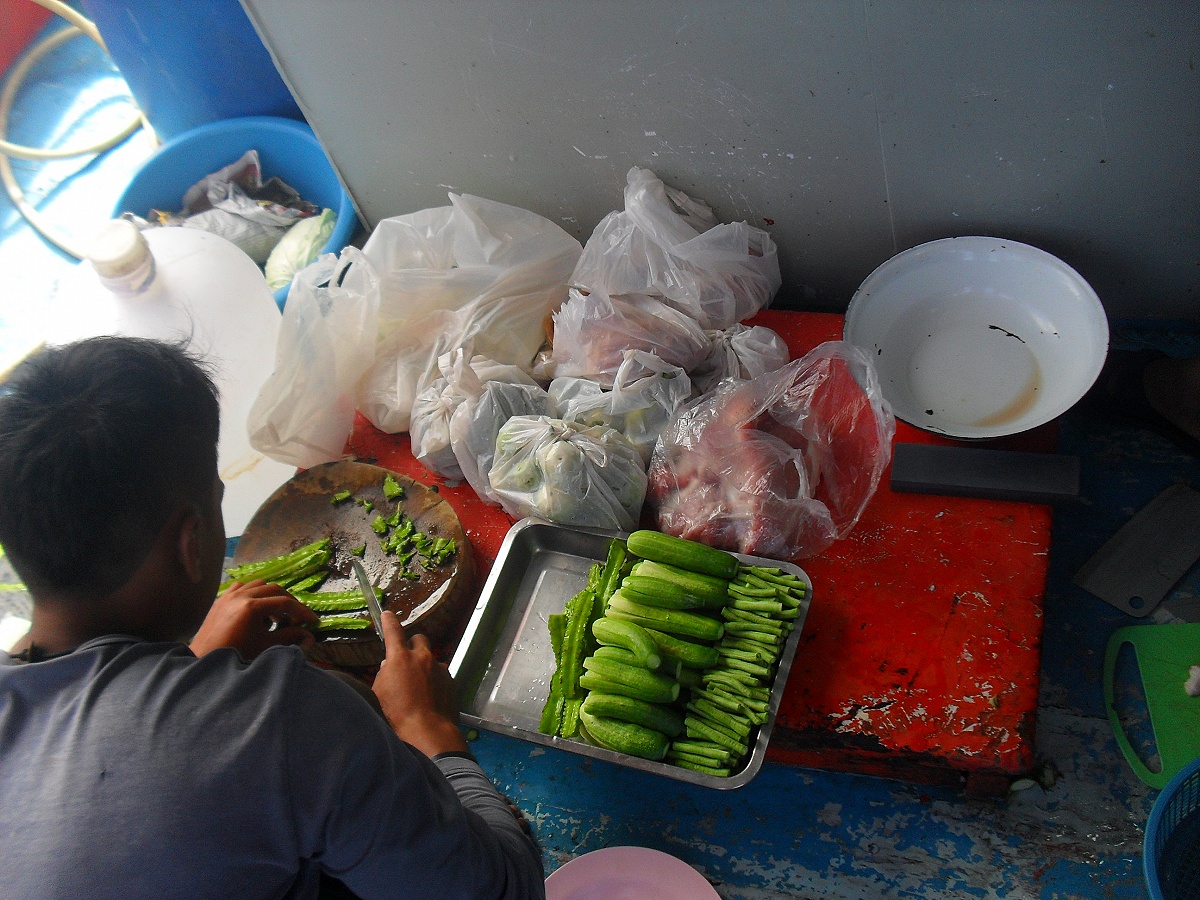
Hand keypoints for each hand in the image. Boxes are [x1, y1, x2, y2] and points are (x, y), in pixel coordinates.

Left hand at [190, 579, 320, 659]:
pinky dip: (253, 593)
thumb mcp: (265, 646)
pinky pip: (241, 587)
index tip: (312, 621)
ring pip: (258, 585)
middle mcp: (241, 595)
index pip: (284, 603)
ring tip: (275, 615)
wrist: (204, 661)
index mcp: (252, 607)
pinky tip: (255, 607)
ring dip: (271, 596)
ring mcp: (228, 595)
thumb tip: (311, 637)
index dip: (301, 611)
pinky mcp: (220, 599)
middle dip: (288, 602)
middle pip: (274, 589)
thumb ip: (289, 638)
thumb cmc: (236, 655)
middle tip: (295, 618)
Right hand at [371, 611, 467, 757]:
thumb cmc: (396, 714)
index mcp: (400, 658)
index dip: (389, 622)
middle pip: (419, 638)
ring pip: (431, 659)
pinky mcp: (451, 681)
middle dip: (412, 644)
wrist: (428, 731)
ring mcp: (440, 668)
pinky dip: (434, 681)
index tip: (388, 614)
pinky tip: (429, 697)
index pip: (393, 631)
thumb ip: (384, 674)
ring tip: (418, 687)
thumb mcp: (379, 692)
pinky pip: (441, 674)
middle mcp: (422, 658)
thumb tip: (389, 666)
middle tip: (406, 659)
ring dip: (424, 666)